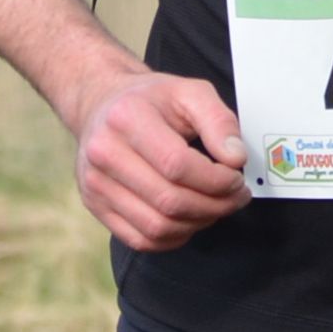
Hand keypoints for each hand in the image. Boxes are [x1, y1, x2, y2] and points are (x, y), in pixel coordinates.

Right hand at [67, 70, 250, 252]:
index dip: (216, 180)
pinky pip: (141, 240)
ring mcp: (96, 183)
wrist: (102, 106)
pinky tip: (190, 218)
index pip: (177, 165)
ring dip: (198, 223)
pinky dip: (175, 237)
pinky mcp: (96, 206)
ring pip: (157, 227)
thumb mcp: (189, 92)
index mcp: (126, 117)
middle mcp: (104, 153)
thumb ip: (219, 120)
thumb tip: (235, 157)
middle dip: (215, 205)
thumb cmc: (151, 100)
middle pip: (169, 201)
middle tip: (236, 197)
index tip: (237, 178)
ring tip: (216, 206)